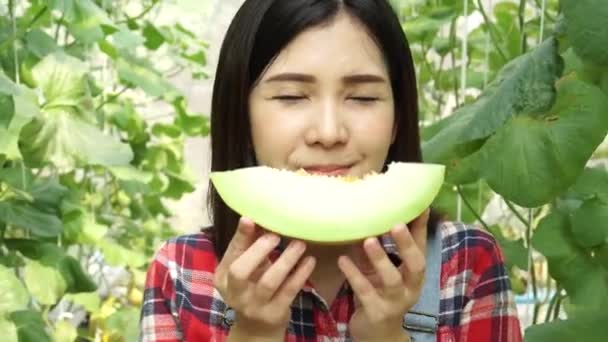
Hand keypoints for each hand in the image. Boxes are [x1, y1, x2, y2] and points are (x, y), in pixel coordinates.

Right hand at [214, 217, 315, 338]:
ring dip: (286, 260)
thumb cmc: (251, 288)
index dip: (240, 237)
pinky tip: (309, 261)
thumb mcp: (245, 268)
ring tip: (299, 244)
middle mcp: (235, 293)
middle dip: (258, 250)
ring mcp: (254, 306)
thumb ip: (248, 246)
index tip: (251, 219)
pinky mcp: (274, 313)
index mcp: (223, 277)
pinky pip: (289, 291)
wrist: (257, 328)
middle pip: (241, 272)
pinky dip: (300, 274)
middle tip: (276, 235)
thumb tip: (256, 217)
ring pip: (269, 282)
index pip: (230, 254)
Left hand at [337, 210, 429, 341]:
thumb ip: (378, 247)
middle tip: (395, 224)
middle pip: (416, 264)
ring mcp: (395, 302)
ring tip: (368, 240)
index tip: (420, 206)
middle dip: (406, 244)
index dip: (420, 228)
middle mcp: (411, 287)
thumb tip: (367, 215)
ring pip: (392, 279)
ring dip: (380, 259)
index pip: (421, 248)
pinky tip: (343, 259)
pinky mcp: (377, 312)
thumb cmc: (379, 293)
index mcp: (415, 274)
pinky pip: (365, 291)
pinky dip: (354, 274)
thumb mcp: (382, 269)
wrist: (377, 334)